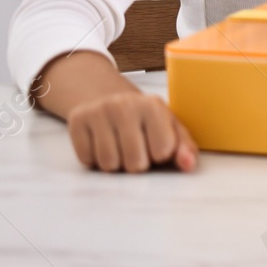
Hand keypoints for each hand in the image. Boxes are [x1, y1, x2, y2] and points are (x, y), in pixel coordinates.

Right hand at [67, 91, 197, 173]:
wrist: (109, 100)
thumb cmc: (146, 122)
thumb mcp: (170, 129)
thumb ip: (185, 149)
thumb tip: (188, 166)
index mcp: (154, 106)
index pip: (163, 152)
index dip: (159, 156)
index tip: (155, 145)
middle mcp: (126, 105)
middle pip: (134, 163)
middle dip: (136, 164)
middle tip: (135, 148)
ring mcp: (99, 111)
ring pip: (109, 164)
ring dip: (115, 164)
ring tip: (119, 147)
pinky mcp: (78, 120)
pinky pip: (87, 160)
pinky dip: (94, 159)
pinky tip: (100, 143)